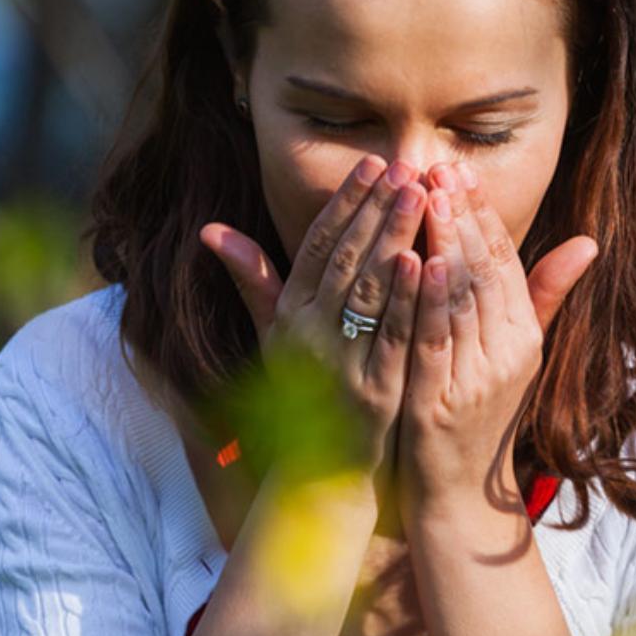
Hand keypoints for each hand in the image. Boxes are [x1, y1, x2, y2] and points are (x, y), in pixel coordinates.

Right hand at [199, 154, 427, 501]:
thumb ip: (252, 280)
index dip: (343, 202)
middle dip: (375, 209)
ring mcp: (340, 364)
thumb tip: (211, 229)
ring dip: (394, 239)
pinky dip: (405, 299)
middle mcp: (308, 334)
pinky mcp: (373, 393)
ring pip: (367, 290)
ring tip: (420, 196)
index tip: (370, 163)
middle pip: (344, 259)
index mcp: (288, 314)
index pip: (315, 245)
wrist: (321, 472)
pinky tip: (424, 261)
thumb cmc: (302, 390)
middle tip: (402, 167)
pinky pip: (390, 337)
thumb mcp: (272, 334)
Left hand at [397, 160, 598, 512]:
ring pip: (463, 299)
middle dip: (463, 216)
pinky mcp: (441, 403)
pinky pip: (436, 342)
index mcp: (523, 335)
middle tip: (440, 169)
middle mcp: (507, 353)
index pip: (506, 262)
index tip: (460, 170)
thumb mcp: (516, 351)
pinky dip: (429, 301)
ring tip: (429, 198)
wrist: (458, 494)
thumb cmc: (480, 411)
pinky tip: (418, 262)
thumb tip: (589, 241)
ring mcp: (476, 379)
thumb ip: (543, 294)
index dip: (483, 214)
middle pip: (485, 272)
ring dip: (446, 244)